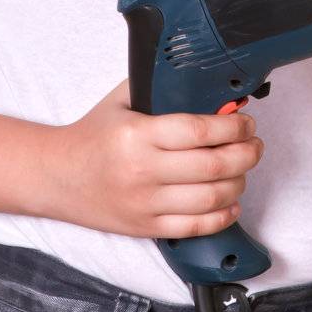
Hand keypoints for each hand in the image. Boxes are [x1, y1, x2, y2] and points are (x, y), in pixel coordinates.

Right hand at [41, 78, 264, 238]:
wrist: (56, 176)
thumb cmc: (92, 136)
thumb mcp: (121, 100)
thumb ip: (160, 87)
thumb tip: (208, 84)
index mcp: (138, 134)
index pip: (199, 129)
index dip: (233, 125)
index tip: (246, 122)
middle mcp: (143, 170)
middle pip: (214, 165)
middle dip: (246, 153)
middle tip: (254, 144)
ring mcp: (145, 203)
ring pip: (211, 198)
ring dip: (239, 183)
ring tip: (243, 169)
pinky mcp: (145, 227)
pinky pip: (195, 227)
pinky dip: (222, 216)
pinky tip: (231, 202)